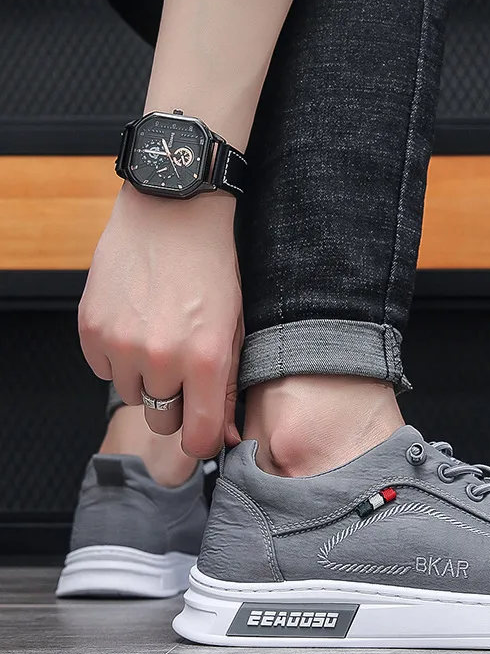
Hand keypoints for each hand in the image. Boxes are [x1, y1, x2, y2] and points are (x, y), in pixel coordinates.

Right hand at [79, 182, 242, 457]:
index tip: (202, 430)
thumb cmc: (212, 270)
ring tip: (159, 335)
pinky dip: (119, 357)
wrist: (171, 214)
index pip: (197, 438)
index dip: (202, 440)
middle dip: (174, 405)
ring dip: (145, 378)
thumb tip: (227, 438)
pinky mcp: (91, 329)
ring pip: (132, 395)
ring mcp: (120, 344)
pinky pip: (104, 369)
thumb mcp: (234, 329)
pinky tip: (136, 323)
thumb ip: (229, 388)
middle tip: (183, 369)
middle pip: (161, 422)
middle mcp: (160, 358)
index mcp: (206, 360)